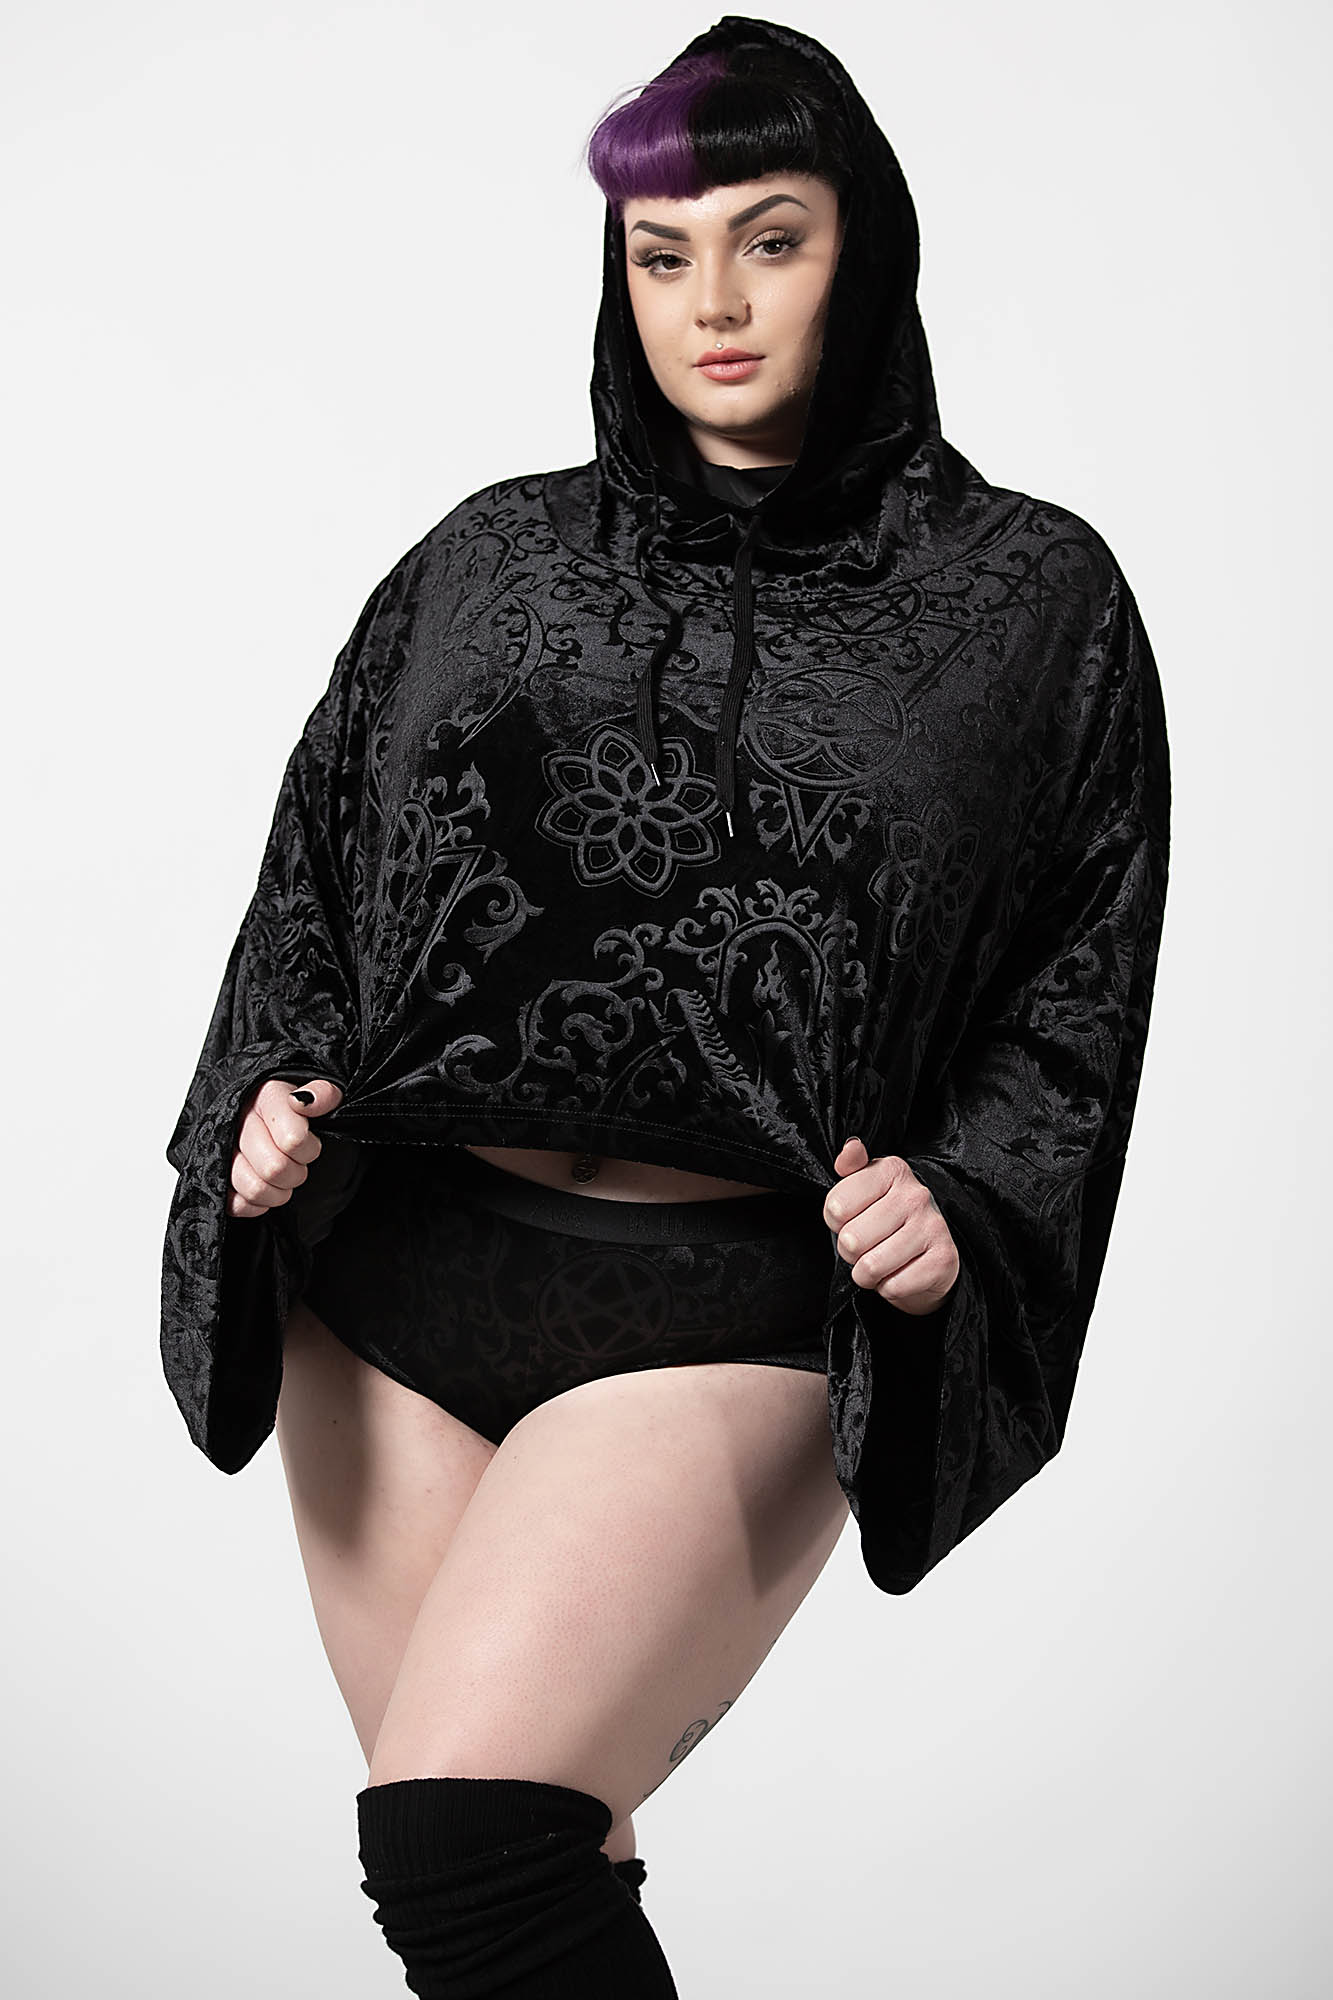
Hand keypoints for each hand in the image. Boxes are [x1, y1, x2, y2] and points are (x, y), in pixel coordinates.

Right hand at [227, 1077, 343, 1220]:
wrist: (279, 1126)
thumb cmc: (301, 1112)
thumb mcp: (322, 1095)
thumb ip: (323, 1094)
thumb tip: (305, 1100)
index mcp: (266, 1097)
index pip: (293, 1139)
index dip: (309, 1150)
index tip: (311, 1143)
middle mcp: (239, 1120)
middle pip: (274, 1169)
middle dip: (295, 1174)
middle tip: (298, 1165)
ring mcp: (222, 1149)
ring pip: (254, 1189)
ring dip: (278, 1192)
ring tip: (284, 1180)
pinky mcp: (215, 1177)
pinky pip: (234, 1204)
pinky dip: (257, 1204)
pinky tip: (266, 1189)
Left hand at [824, 1136, 959, 1316]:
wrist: (930, 1254)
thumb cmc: (887, 1220)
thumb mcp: (865, 1188)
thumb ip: (851, 1168)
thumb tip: (851, 1148)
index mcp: (892, 1171)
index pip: (835, 1208)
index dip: (835, 1223)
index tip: (852, 1220)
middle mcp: (915, 1195)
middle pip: (850, 1240)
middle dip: (851, 1253)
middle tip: (868, 1246)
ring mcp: (933, 1226)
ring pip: (870, 1266)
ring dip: (868, 1274)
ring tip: (881, 1261)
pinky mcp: (943, 1259)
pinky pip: (893, 1286)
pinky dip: (890, 1288)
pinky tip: (901, 1272)